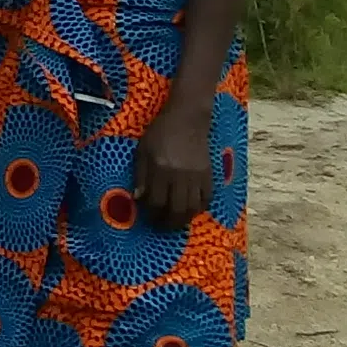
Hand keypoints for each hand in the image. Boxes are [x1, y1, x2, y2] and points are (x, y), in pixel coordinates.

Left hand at [134, 100, 213, 231]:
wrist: (187, 118)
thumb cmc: (160, 133)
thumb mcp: (142, 151)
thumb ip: (140, 176)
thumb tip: (138, 199)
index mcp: (160, 169)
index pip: (155, 202)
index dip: (151, 214)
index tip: (147, 218)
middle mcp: (179, 175)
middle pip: (176, 210)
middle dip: (167, 223)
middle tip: (161, 227)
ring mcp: (197, 176)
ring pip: (192, 208)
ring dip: (183, 220)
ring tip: (175, 222)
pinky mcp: (209, 174)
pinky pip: (207, 199)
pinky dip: (199, 208)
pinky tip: (191, 209)